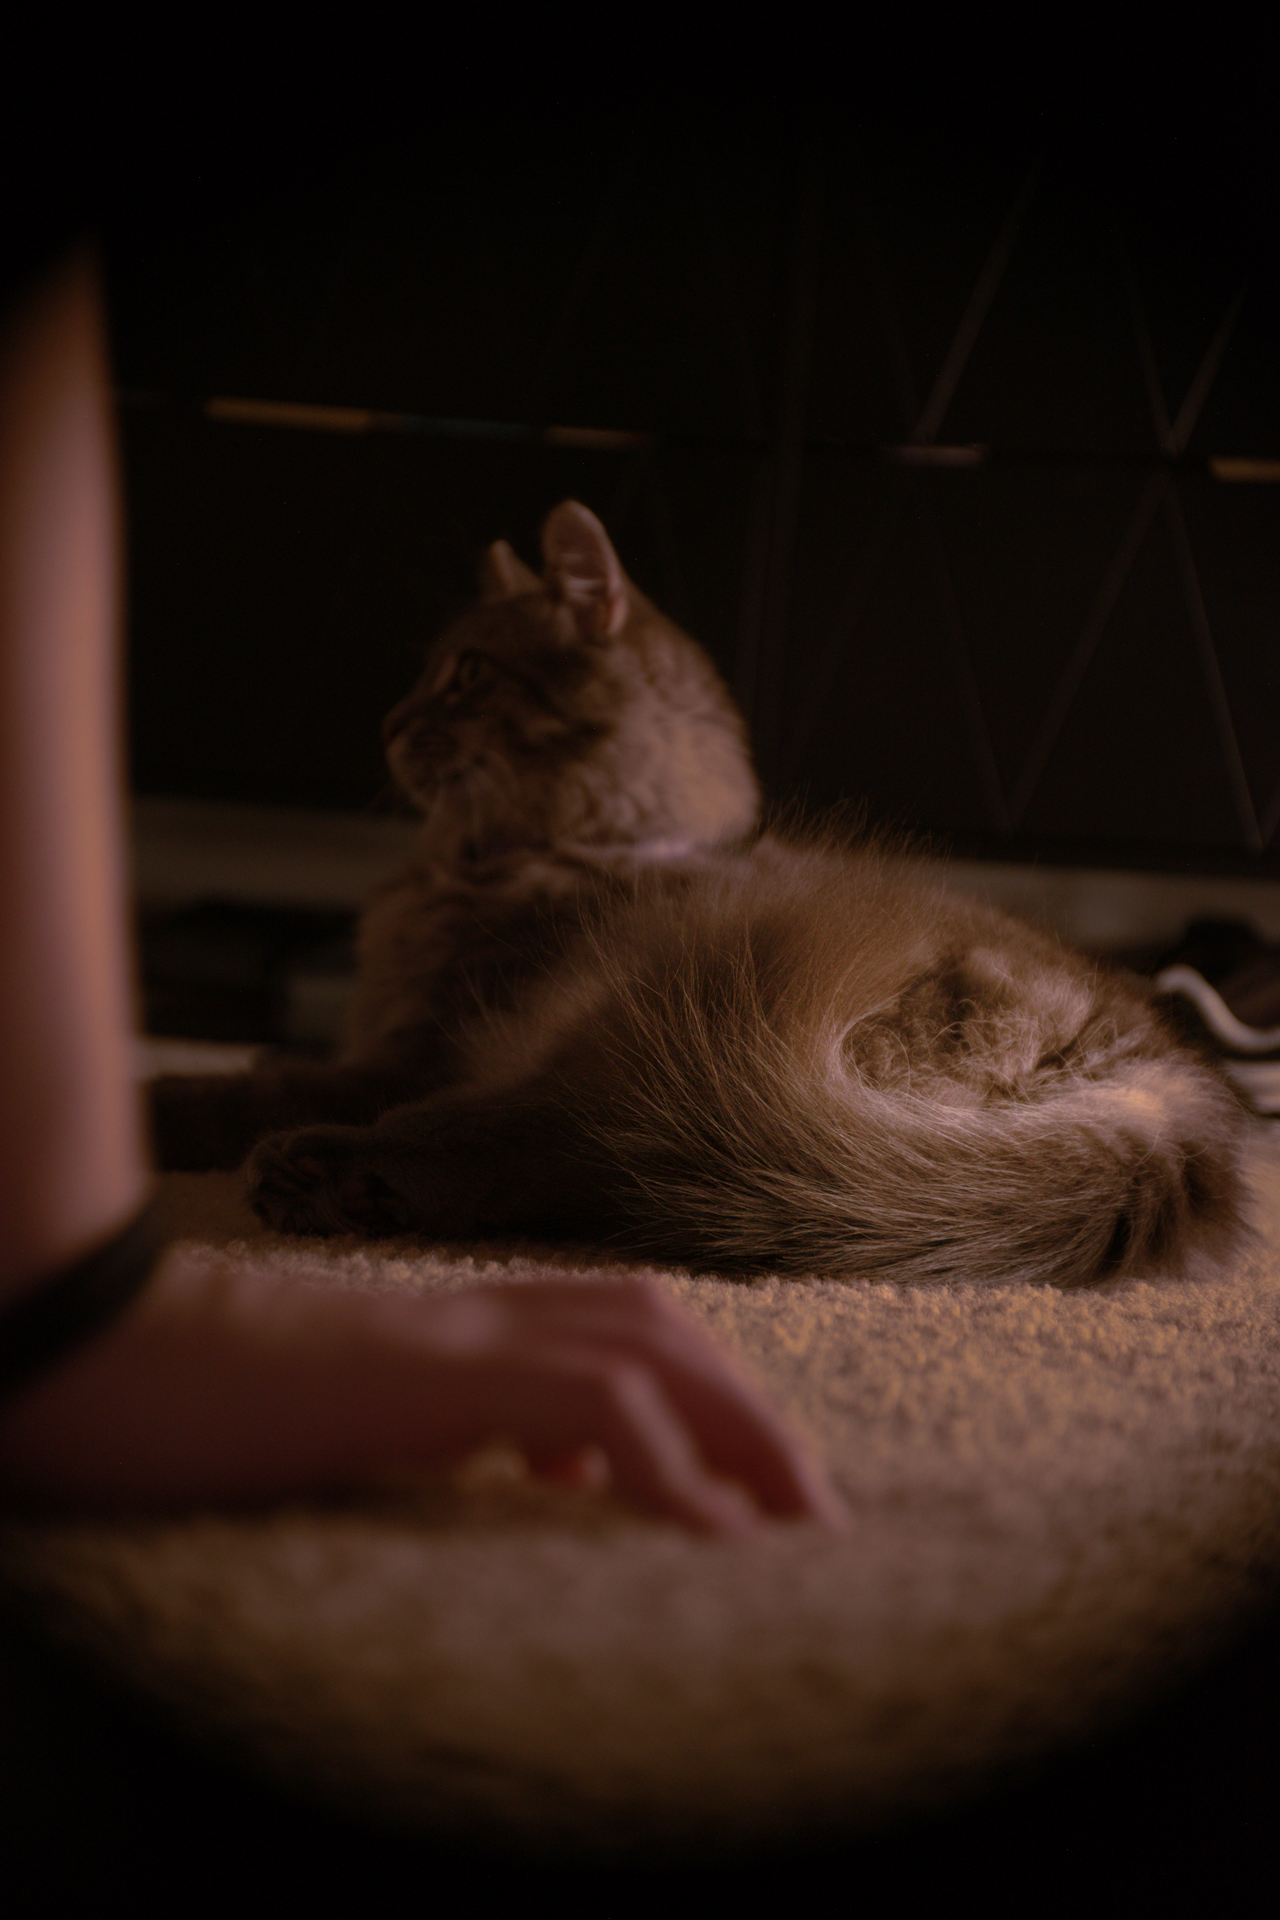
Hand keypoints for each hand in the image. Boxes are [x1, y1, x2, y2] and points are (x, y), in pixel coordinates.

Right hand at [0, 1258, 847, 1537]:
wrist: (118, 1358)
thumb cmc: (219, 1398)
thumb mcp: (374, 1414)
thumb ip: (471, 1422)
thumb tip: (561, 1465)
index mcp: (468, 1320)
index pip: (623, 1323)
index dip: (709, 1393)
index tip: (753, 1490)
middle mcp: (478, 1309)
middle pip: (660, 1326)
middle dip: (751, 1415)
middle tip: (814, 1515)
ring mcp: (457, 1329)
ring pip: (647, 1348)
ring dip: (736, 1434)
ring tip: (791, 1528)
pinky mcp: (435, 1370)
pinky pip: (590, 1404)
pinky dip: (665, 1466)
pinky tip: (705, 1538)